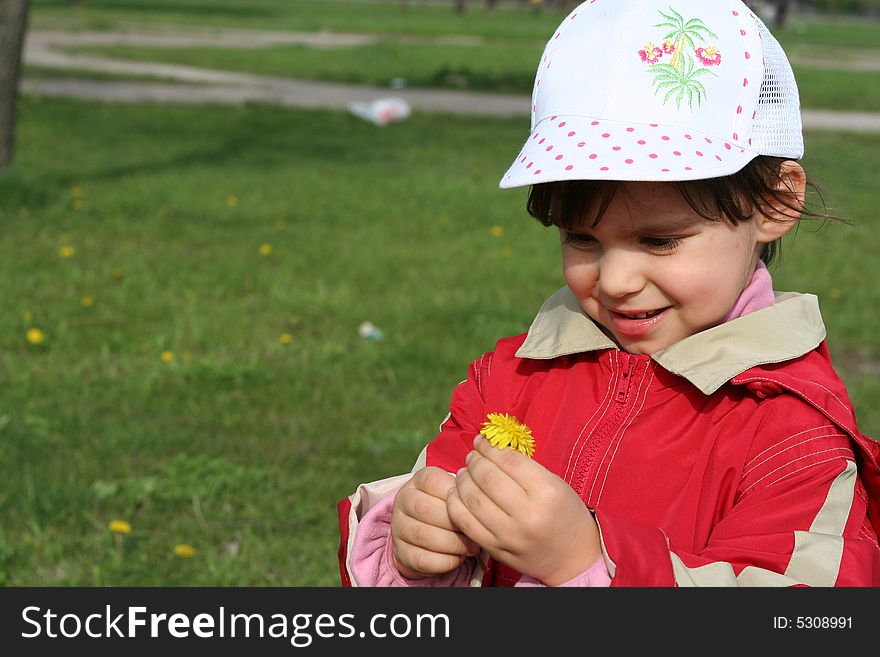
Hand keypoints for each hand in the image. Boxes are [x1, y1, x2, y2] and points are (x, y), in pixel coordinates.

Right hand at [391, 466, 479, 578]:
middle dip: (455, 523)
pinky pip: (423, 559)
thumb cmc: (447, 511)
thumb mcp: (453, 496)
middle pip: (425, 508)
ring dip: (454, 544)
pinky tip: (458, 558)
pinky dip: (446, 561)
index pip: (434, 482)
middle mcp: (403, 500)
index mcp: (418, 481)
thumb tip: (481, 502)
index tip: (471, 507)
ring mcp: (399, 527)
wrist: (424, 537)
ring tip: (471, 547)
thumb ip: (463, 494)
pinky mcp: (402, 553)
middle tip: (475, 532)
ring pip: (423, 535)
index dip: (456, 496)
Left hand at [447, 436, 600, 585]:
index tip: (482, 441)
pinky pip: (465, 523)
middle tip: (472, 456)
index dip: (490, 447)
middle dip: (474, 461)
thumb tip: (491, 449)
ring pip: (473, 499)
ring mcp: (509, 534)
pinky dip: (455, 504)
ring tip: (463, 473)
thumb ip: (525, 468)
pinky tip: (457, 493)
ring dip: (462, 480)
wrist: (574, 558)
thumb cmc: (565, 515)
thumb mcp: (556, 485)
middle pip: (487, 478)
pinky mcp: (496, 548)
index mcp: (547, 492)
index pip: (509, 460)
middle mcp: (528, 514)